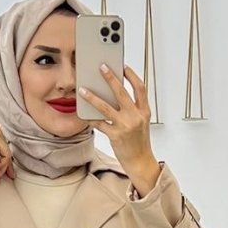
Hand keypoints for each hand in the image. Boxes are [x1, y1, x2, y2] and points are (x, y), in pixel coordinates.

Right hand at [0, 120, 14, 181]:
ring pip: (7, 153)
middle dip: (4, 164)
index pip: (2, 143)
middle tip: (0, 175)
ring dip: (3, 167)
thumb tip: (0, 164)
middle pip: (5, 148)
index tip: (1, 169)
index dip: (3, 158)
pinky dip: (2, 165)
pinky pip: (6, 155)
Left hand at [79, 63, 157, 184]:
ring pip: (105, 107)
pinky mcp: (115, 135)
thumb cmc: (139, 142)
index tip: (123, 66)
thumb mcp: (140, 122)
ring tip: (82, 90)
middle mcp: (136, 117)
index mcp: (144, 111)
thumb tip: (114, 95)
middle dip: (110, 78)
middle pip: (122, 92)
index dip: (132, 75)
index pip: (140, 88)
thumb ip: (132, 109)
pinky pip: (99, 123)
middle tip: (101, 67)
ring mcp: (125, 126)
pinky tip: (84, 113)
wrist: (140, 161)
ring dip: (92, 97)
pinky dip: (91, 118)